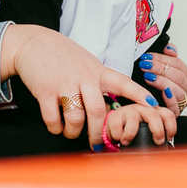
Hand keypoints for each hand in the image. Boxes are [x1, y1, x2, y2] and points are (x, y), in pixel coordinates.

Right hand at [1, 24, 160, 148]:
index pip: (124, 82)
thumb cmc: (62, 55)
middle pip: (98, 110)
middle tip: (98, 143)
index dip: (140, 95)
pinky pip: (53, 118)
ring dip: (74, 132)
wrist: (33, 43)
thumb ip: (98, 81)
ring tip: (72, 132)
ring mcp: (64, 84)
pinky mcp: (45, 91)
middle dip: (99, 132)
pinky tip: (57, 126)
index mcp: (97, 71)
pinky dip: (56, 128)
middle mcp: (83, 78)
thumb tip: (111, 105)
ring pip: (76, 118)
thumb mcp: (87, 63)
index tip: (153, 106)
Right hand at [105, 103, 176, 146]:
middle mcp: (142, 108)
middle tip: (156, 141)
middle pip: (154, 115)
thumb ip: (158, 136)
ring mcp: (129, 110)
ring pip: (133, 119)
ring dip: (130, 134)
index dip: (171, 127)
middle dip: (157, 130)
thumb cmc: (134, 132)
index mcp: (154, 112)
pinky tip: (118, 138)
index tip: (169, 138)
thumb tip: (168, 149)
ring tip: (127, 142)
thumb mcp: (149, 132)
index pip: (167, 115)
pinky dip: (118, 135)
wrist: (114, 130)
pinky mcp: (115, 115)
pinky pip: (116, 125)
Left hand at [138, 42, 186, 114]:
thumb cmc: (152, 87)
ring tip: (148, 77)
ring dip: (162, 82)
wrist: (147, 105)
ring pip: (178, 89)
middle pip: (178, 75)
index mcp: (184, 75)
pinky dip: (170, 99)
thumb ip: (166, 56)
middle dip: (160, 69)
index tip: (148, 56)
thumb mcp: (157, 69)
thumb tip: (169, 48)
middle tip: (145, 65)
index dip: (162, 59)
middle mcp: (185, 87)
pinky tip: (162, 92)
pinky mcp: (176, 112)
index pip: (178, 63)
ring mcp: (182, 100)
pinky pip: (176, 106)